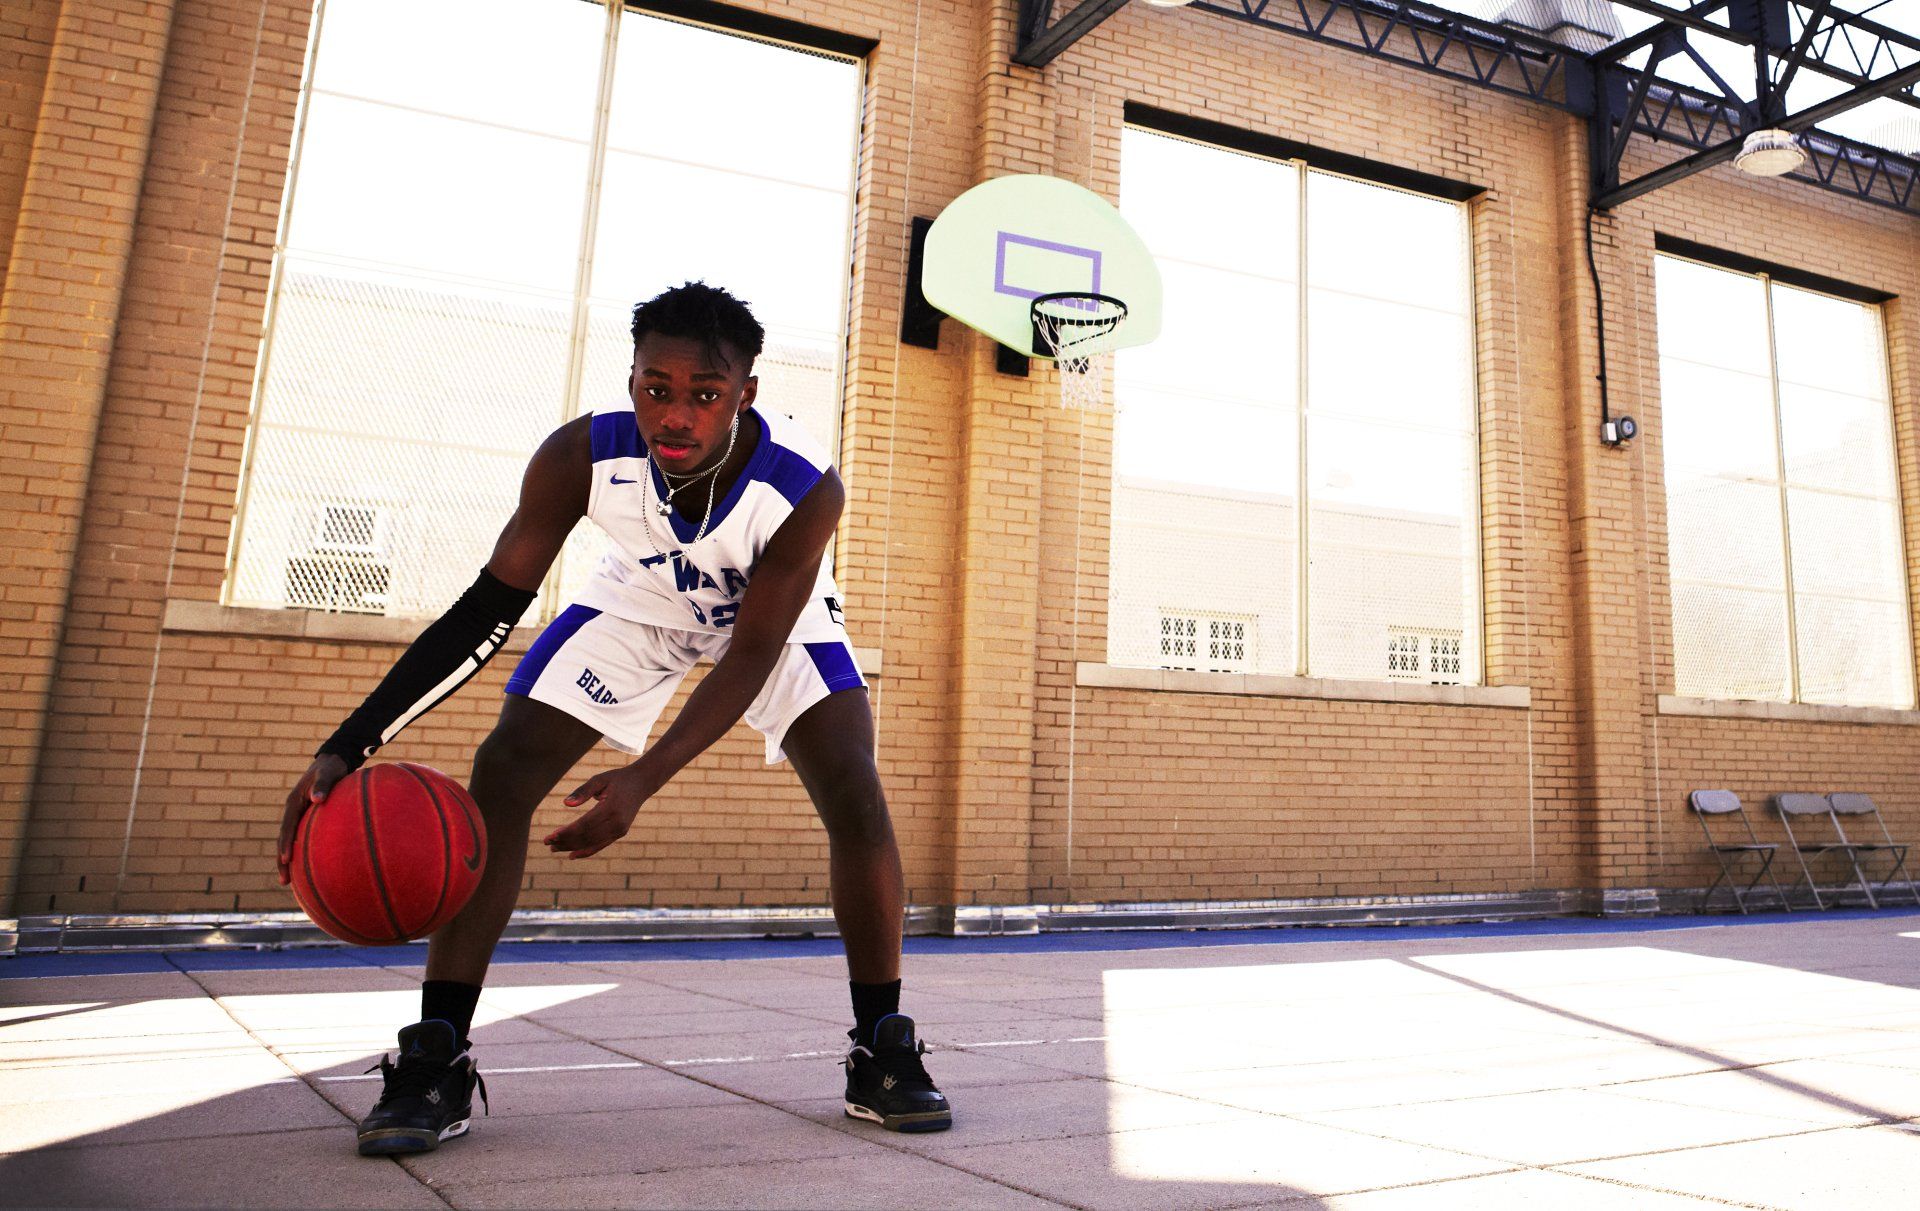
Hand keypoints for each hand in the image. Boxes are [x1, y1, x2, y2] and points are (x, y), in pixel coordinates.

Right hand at [278, 754, 349, 885]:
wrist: (332, 762)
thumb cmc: (332, 768)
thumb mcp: (329, 773)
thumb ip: (324, 784)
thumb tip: (317, 798)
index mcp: (295, 802)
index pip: (287, 826)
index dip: (286, 843)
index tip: (287, 859)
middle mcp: (293, 810)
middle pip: (284, 838)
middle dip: (282, 860)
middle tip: (284, 881)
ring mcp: (299, 815)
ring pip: (290, 841)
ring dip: (287, 860)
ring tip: (287, 882)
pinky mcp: (306, 819)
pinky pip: (301, 838)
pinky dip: (300, 852)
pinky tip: (306, 868)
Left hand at [545, 764, 656, 859]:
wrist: (641, 783)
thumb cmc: (617, 779)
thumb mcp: (600, 779)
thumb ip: (582, 791)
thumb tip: (565, 803)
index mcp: (612, 808)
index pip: (584, 825)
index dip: (566, 832)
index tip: (550, 836)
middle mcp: (617, 822)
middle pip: (586, 836)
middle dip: (565, 841)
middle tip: (547, 843)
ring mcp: (620, 830)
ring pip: (592, 843)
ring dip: (572, 847)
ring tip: (554, 848)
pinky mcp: (620, 833)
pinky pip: (601, 845)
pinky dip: (586, 851)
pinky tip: (572, 855)